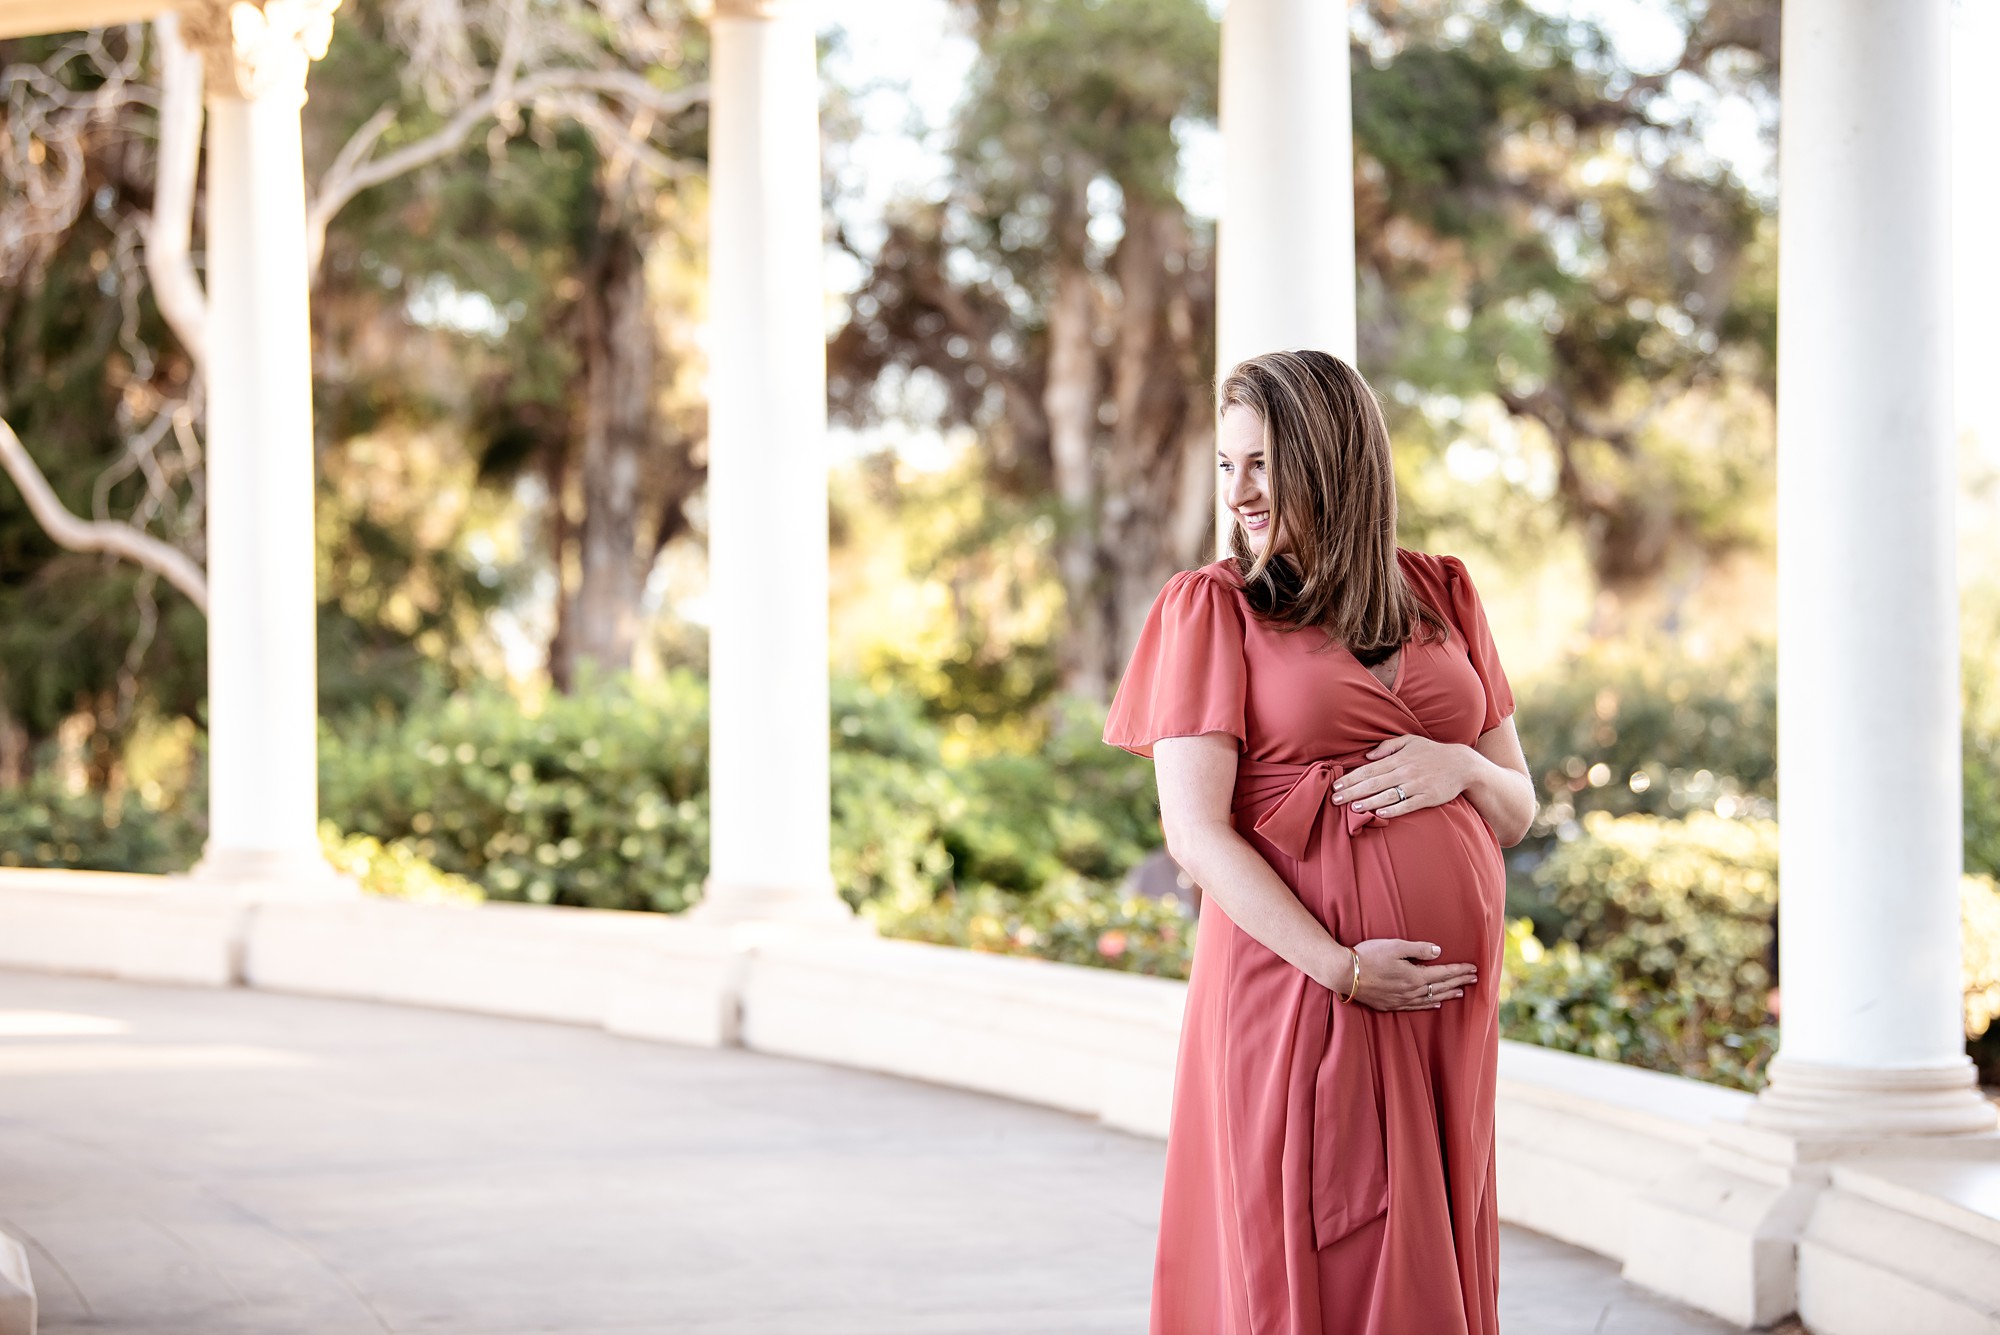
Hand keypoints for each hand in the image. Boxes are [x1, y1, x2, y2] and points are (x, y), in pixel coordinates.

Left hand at [1331, 735, 1471, 818]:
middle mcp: (1405, 772)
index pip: (1369, 770)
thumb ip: (1388, 747)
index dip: (1351, 778)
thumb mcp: (1410, 741)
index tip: (1336, 785)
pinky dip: (1393, 809)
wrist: (1462, 765)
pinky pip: (1407, 805)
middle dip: (1352, 791)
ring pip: (1387, 795)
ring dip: (1368, 802)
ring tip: (1352, 807)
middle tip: (1335, 799)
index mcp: (1398, 759)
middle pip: (1373, 783)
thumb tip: (1368, 756)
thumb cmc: (1432, 753)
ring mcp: (1416, 786)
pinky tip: (1380, 814)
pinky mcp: (1428, 798)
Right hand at [1341, 937, 1477, 1011]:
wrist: (1343, 973)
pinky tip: (1436, 1005)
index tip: (1474, 968)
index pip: (1443, 973)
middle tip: (1474, 979)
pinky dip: (1429, 1005)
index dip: (1459, 970)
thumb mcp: (1395, 946)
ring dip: (1447, 995)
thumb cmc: (1368, 956)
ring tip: (1461, 992)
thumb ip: (1419, 949)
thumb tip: (1438, 952)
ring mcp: (1401, 1000)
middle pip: (1441, 987)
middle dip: (1459, 982)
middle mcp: (1411, 991)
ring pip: (1431, 999)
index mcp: (1414, 976)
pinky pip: (1416, 1007)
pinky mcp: (1390, 1005)